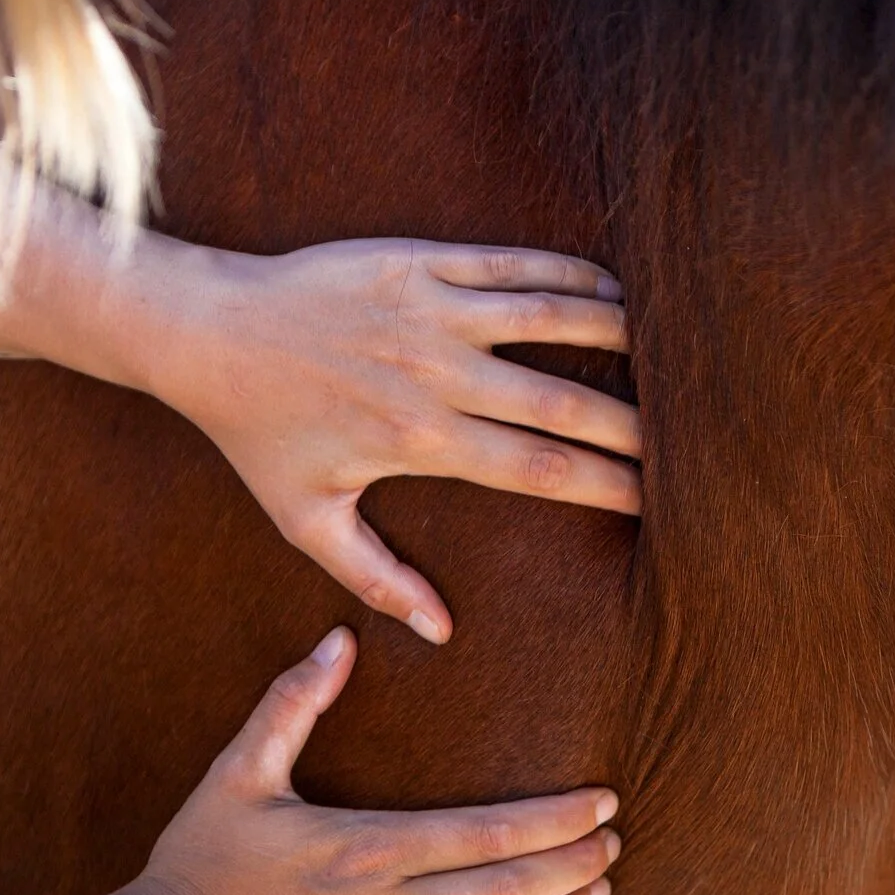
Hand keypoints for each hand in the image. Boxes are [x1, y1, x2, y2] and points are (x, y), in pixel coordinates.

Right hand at [123, 629, 619, 894]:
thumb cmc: (198, 861)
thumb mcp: (238, 773)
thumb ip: (291, 703)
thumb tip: (339, 638)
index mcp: (363, 849)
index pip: (488, 835)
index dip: (556, 821)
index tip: (603, 802)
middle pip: (508, 890)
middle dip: (574, 865)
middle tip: (616, 842)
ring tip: (599, 889)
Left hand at [129, 238, 643, 642]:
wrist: (206, 332)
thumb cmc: (256, 433)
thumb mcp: (305, 519)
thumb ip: (376, 577)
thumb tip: (440, 631)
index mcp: (420, 442)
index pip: (539, 470)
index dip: (608, 485)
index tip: (656, 500)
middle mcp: (435, 376)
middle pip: (563, 403)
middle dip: (635, 422)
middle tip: (688, 438)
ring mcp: (429, 313)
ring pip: (550, 319)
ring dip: (616, 333)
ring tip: (669, 348)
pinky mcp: (417, 263)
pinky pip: (508, 264)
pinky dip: (565, 274)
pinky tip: (607, 288)